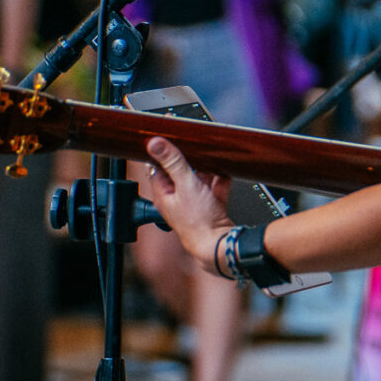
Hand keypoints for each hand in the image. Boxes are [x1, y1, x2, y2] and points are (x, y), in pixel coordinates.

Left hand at [141, 137, 234, 270]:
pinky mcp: (212, 207)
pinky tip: (226, 171)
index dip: (163, 151)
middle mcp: (178, 200)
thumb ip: (173, 162)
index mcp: (164, 194)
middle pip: (180, 171)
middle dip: (190, 158)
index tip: (169, 136)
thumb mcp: (186, 184)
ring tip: (213, 157)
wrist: (220, 244)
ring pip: (199, 179)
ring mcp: (195, 203)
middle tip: (196, 145)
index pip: (158, 167)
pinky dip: (220, 179)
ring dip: (207, 169)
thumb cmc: (199, 222)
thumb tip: (154, 143)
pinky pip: (216, 187)